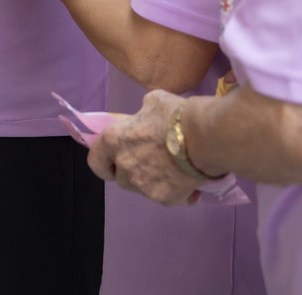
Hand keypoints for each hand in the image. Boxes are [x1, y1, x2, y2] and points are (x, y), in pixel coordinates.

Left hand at [89, 89, 202, 205]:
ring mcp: (143, 186)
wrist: (205, 137)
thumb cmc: (175, 115)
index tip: (115, 161)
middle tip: (152, 161)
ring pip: (143, 189)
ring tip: (174, 172)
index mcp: (113, 141)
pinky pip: (169, 200)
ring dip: (154, 182)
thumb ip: (142, 114)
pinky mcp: (166, 199)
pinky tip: (191, 187)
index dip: (105, 163)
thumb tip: (147, 118)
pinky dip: (179, 195)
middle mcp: (124, 166)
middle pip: (121, 177)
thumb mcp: (152, 102)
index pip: (96, 162)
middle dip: (134, 171)